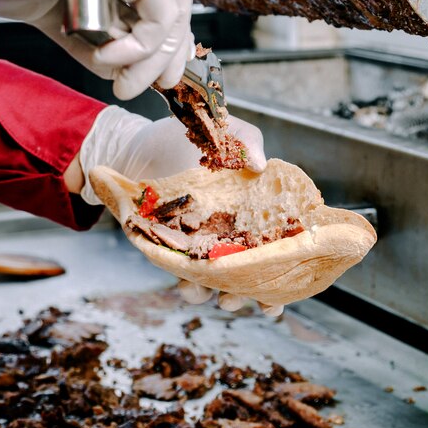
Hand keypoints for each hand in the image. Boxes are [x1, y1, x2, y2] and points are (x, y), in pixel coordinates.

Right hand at [0, 0, 193, 99]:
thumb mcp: (59, 12)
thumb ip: (96, 35)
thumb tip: (123, 68)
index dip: (164, 32)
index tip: (156, 70)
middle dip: (170, 47)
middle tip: (160, 83)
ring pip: (170, 1)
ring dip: (150, 53)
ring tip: (121, 77)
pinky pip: (158, 5)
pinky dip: (143, 42)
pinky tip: (110, 55)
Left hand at [77, 107, 271, 314]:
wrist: (144, 144)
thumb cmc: (193, 136)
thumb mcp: (227, 130)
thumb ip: (247, 142)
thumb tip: (261, 165)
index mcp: (253, 211)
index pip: (276, 247)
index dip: (282, 274)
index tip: (278, 297)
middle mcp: (232, 231)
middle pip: (248, 273)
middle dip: (248, 294)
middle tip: (240, 297)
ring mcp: (203, 240)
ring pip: (216, 279)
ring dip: (217, 294)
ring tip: (214, 294)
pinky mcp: (175, 245)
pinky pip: (185, 272)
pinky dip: (190, 284)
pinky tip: (188, 282)